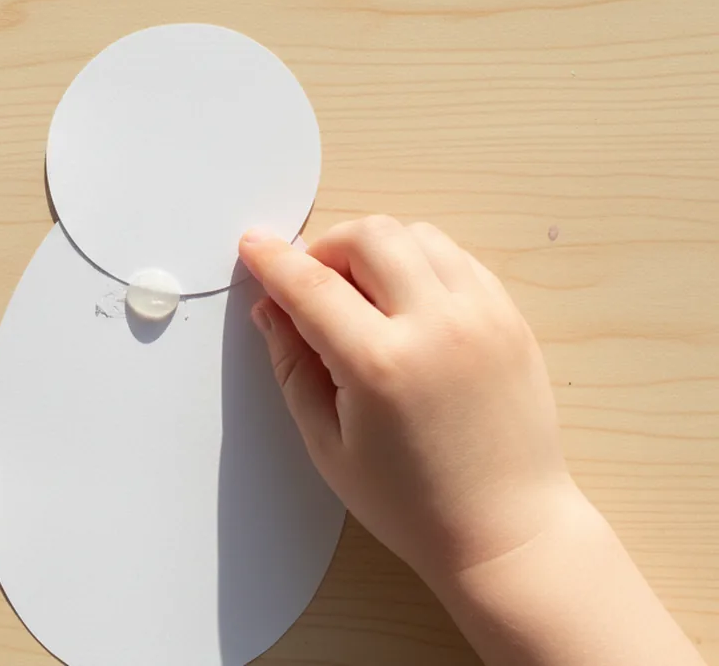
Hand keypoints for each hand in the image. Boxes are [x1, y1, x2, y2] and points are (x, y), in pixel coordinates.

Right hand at [239, 216, 578, 584]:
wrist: (507, 531)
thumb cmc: (412, 504)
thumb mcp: (327, 444)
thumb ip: (292, 367)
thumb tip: (270, 309)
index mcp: (381, 366)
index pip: (311, 285)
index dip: (273, 260)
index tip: (254, 246)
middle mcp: (438, 327)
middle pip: (370, 235)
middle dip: (328, 247)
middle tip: (316, 286)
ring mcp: (483, 316)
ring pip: (418, 234)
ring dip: (377, 249)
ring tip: (364, 296)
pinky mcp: (510, 318)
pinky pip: (457, 258)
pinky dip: (420, 264)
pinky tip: (407, 305)